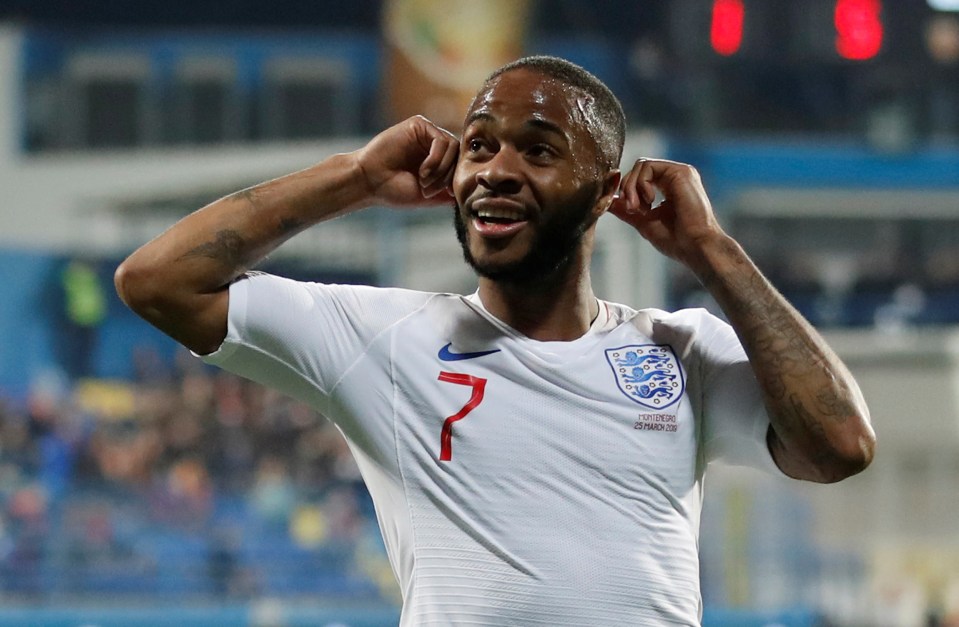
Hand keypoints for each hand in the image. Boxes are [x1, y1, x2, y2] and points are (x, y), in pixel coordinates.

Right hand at [353, 115, 458, 207]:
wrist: (369, 182)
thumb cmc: (394, 190)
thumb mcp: (429, 196)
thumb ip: (449, 190)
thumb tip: (469, 189)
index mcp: (436, 159)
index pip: (460, 164)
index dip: (454, 181)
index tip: (441, 195)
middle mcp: (432, 144)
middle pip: (460, 155)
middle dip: (448, 177)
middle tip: (429, 190)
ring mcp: (426, 133)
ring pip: (453, 147)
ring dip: (441, 169)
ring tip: (424, 181)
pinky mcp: (418, 124)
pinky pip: (441, 140)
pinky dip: (436, 159)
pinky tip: (423, 171)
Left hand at [609, 158, 725, 266]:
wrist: (695, 247)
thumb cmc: (676, 240)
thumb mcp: (644, 223)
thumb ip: (626, 210)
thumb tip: (607, 202)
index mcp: (669, 187)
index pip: (639, 177)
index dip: (626, 190)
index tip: (628, 210)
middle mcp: (675, 177)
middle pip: (638, 168)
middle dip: (627, 188)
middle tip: (632, 209)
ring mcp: (679, 173)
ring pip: (641, 165)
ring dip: (631, 187)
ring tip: (639, 208)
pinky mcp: (681, 172)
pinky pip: (648, 166)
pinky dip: (641, 183)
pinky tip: (650, 201)